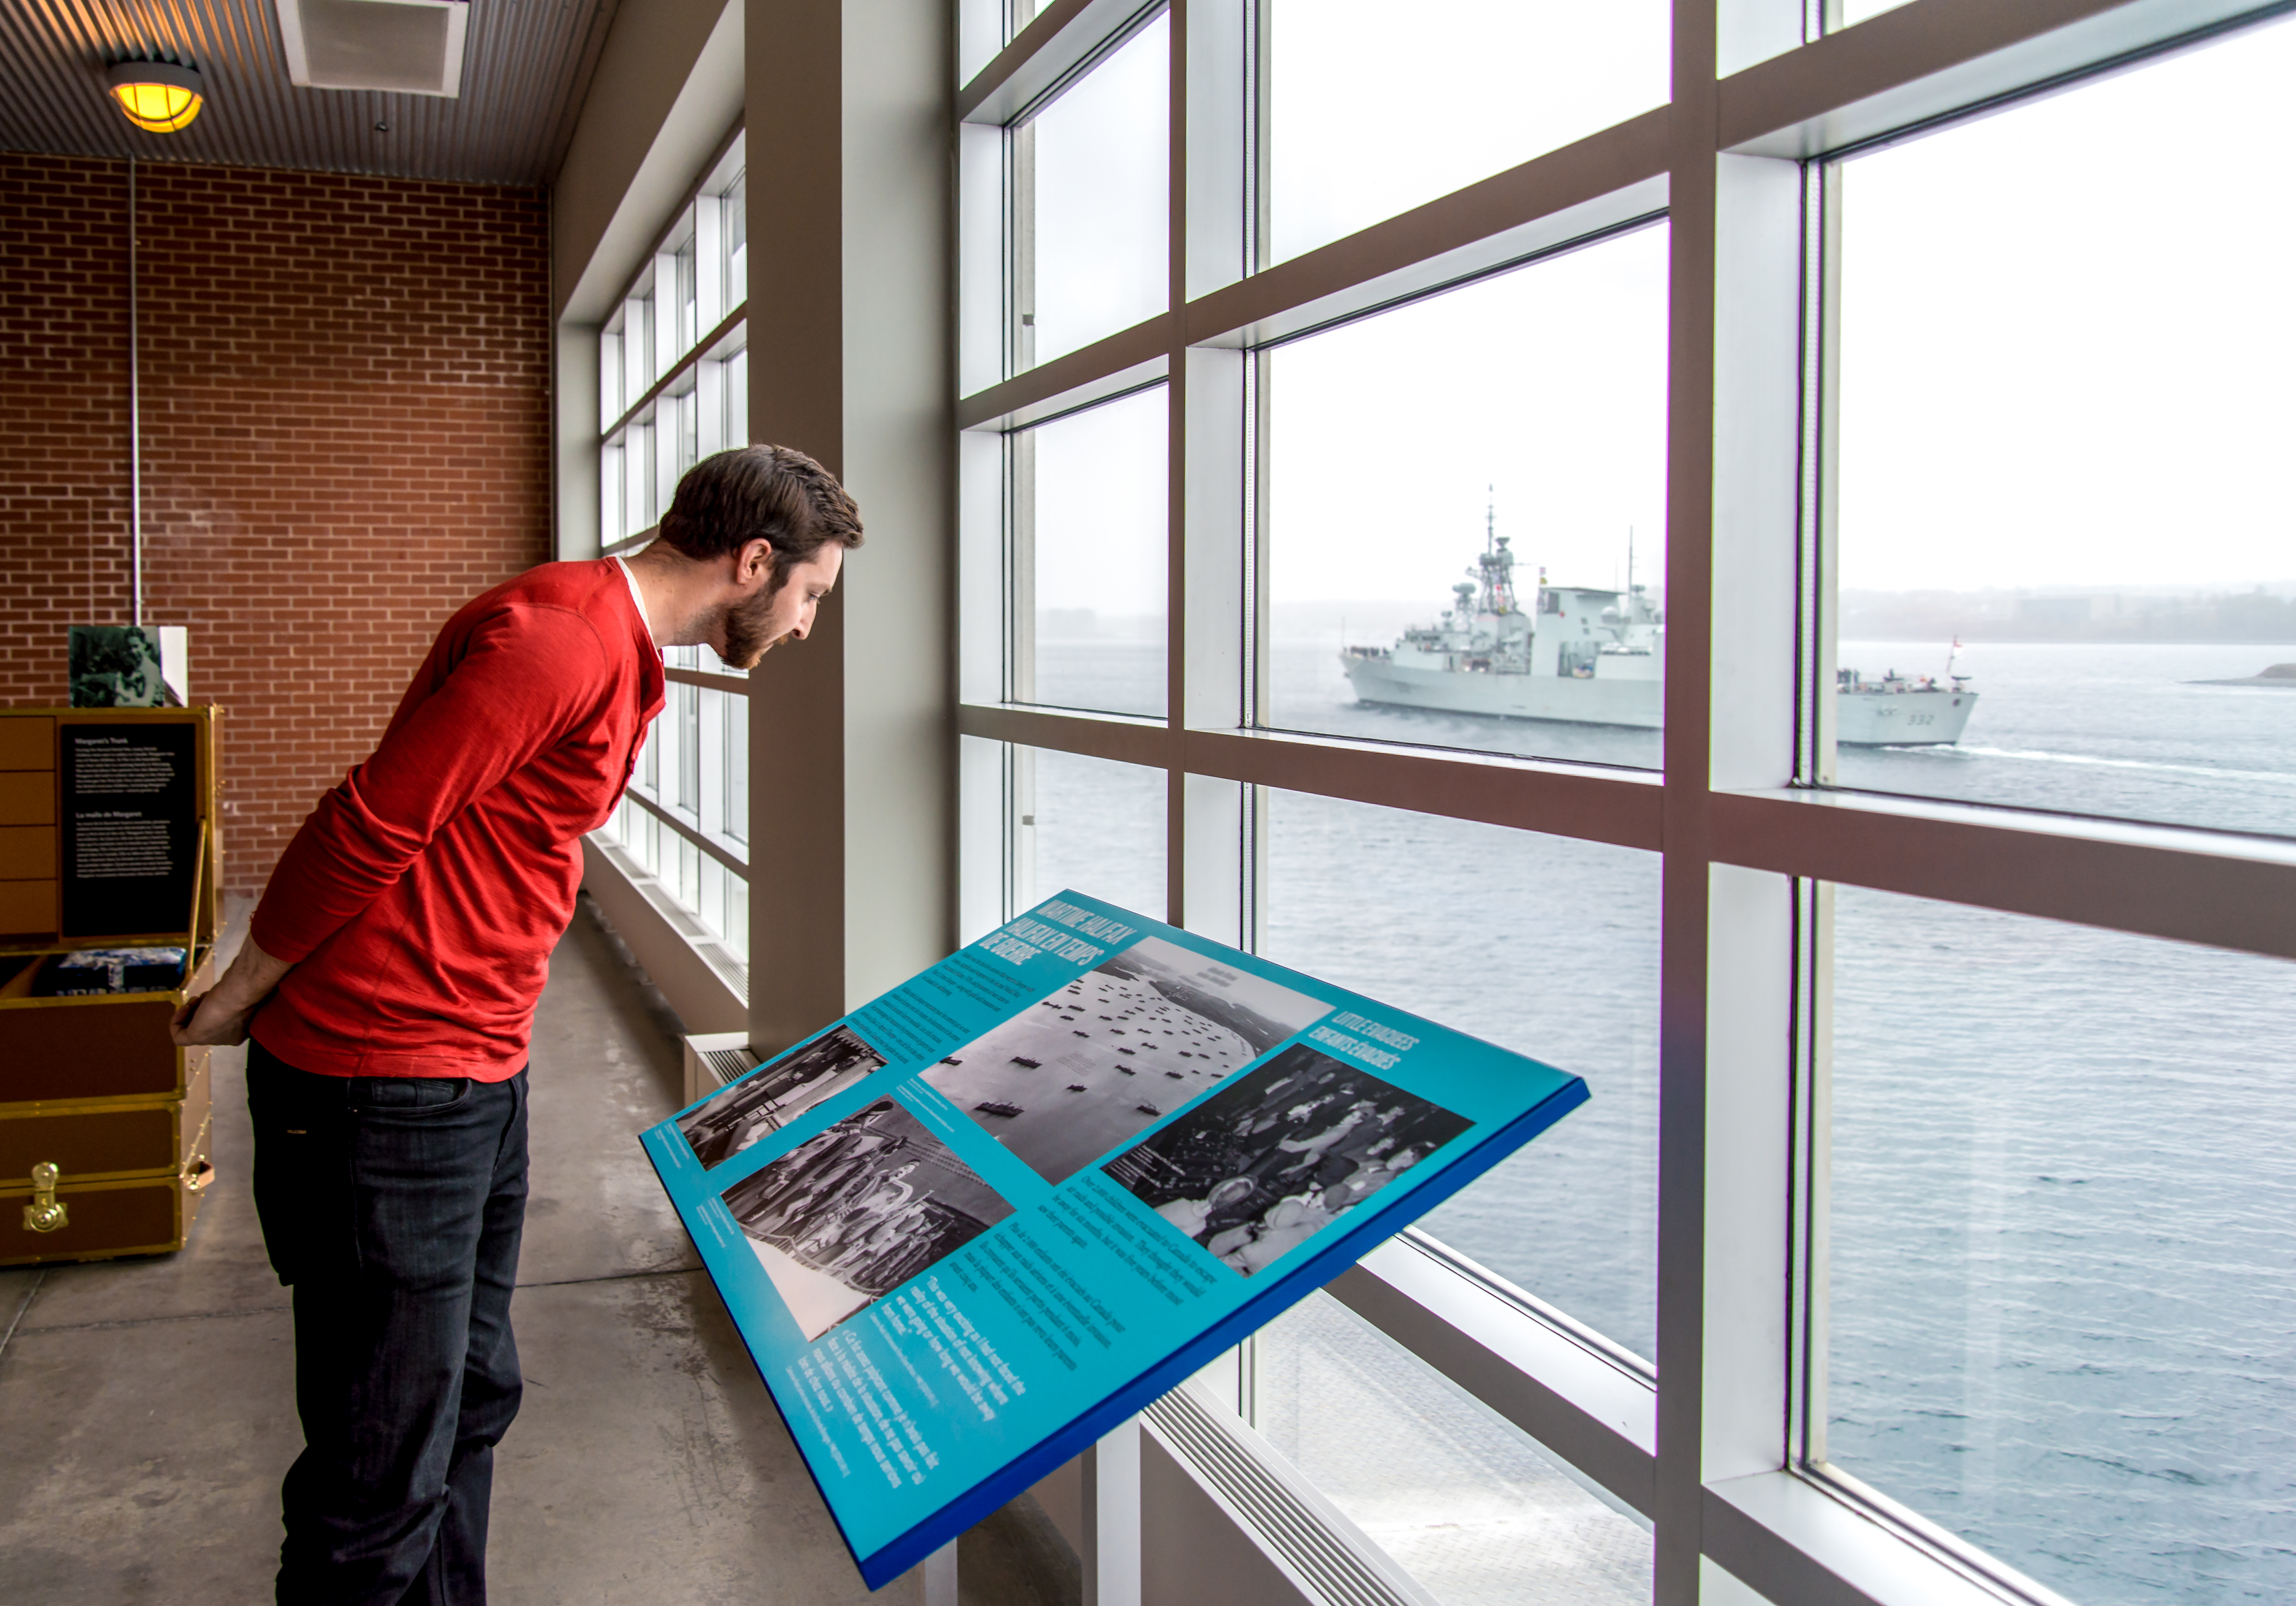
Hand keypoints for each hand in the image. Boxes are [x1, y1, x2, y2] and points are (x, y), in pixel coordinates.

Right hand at [168, 936, 292, 1049]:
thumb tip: (231, 987)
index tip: (212, 995)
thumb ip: (235, 992)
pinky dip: (176, 1023)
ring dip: (192, 1010)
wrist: (241, 990)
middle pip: (209, 1024)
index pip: (223, 1022)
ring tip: (199, 998)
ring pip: (195, 1028)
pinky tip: (185, 1008)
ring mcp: (213, 1039)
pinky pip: (180, 1037)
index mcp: (243, 1029)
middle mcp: (229, 1037)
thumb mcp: (240, 990)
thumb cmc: (245, 985)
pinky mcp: (197, 1037)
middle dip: (202, 1008)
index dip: (213, 1007)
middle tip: (203, 996)